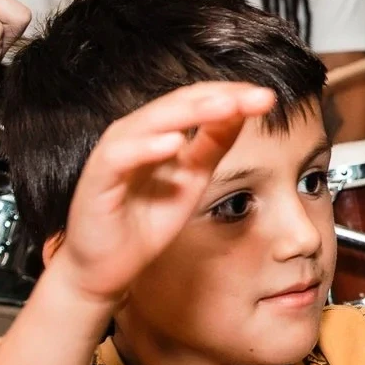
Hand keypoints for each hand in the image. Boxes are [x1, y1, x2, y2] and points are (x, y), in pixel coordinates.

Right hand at [45, 83, 274, 307]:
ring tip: (226, 107)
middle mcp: (134, 133)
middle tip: (258, 97)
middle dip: (220, 98)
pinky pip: (120, 157)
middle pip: (178, 104)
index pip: (196, 100)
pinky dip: (146, 148)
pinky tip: (174, 143)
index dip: (231, 96)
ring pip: (150, 121)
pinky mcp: (97, 180)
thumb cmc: (145, 222)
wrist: (107, 269)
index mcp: (157, 130)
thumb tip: (241, 111)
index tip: (267, 99)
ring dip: (190, 112)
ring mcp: (114, 153)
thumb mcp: (192, 179)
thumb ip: (212, 145)